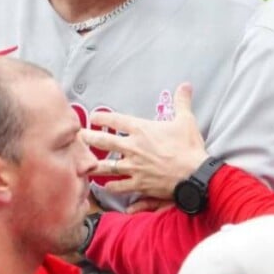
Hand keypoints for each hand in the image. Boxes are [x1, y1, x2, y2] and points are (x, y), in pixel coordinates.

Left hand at [81, 83, 207, 199]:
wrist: (195, 175)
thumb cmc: (189, 147)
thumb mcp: (186, 120)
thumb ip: (182, 102)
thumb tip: (185, 85)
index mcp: (142, 130)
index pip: (116, 121)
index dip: (102, 118)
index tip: (93, 117)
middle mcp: (133, 148)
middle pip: (104, 142)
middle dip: (89, 138)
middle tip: (79, 137)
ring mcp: (134, 168)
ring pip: (108, 168)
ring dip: (96, 166)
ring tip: (87, 165)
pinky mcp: (139, 184)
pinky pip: (121, 187)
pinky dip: (114, 188)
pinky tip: (107, 188)